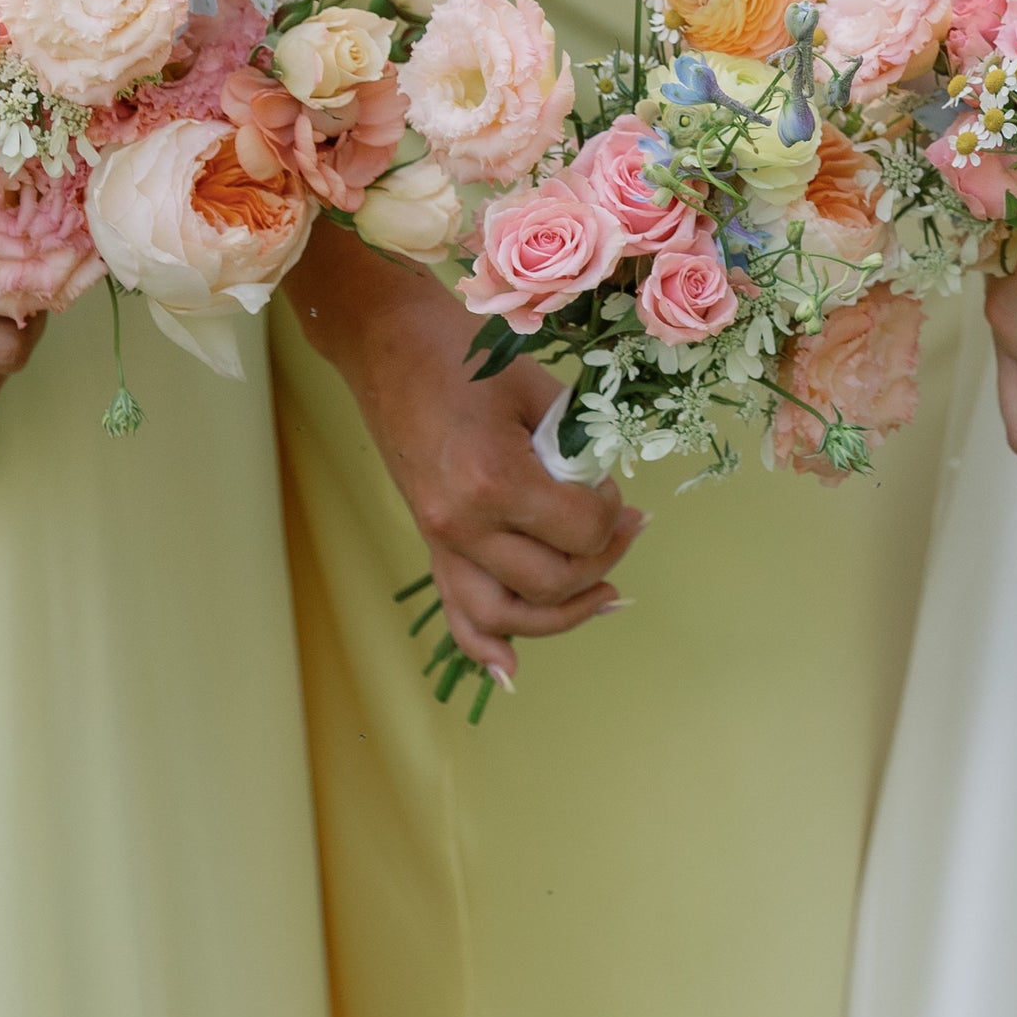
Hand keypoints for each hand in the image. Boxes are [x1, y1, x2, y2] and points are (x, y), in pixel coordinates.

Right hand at [288, 228, 637, 683]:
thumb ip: (576, 450)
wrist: (388, 345)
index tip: (615, 487)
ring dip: (562, 617)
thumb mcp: (538, 391)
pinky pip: (454, 609)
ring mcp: (439, 538)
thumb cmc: (465, 353)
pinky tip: (510, 670)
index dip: (612, 514)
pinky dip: (482, 646)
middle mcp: (463, 523)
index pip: (580, 530)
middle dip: (602, 561)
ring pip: (505, 616)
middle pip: (552, 583)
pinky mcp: (429, 540)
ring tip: (607, 596)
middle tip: (628, 527)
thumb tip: (604, 495)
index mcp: (495, 479)